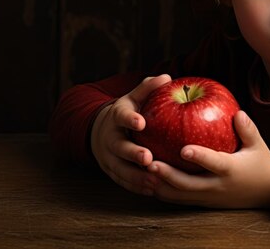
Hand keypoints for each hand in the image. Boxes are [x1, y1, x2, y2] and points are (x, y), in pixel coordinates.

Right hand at [90, 74, 170, 195]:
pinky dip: (136, 187)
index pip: (121, 115)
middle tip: (147, 158)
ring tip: (154, 181)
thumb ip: (148, 88)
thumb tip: (167, 77)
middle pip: (119, 146)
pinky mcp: (112, 171)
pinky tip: (152, 191)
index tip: (141, 122)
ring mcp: (109, 156)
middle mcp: (110, 137)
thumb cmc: (129, 112)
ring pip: (120, 169)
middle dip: (132, 153)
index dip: (129, 119)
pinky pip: (123, 182)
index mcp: (116, 116)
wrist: (102, 131)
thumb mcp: (135, 98)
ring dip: (136, 177)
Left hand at [146, 110, 269, 208]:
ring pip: (180, 196)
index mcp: (231, 169)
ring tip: (142, 173)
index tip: (183, 149)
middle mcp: (217, 186)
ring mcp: (208, 196)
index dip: (199, 156)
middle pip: (188, 185)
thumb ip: (247, 129)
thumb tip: (237, 112)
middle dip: (167, 176)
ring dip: (160, 186)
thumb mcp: (258, 144)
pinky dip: (164, 191)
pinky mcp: (203, 201)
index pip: (213, 163)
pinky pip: (180, 199)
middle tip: (150, 163)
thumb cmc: (260, 161)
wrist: (268, 191)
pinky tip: (147, 180)